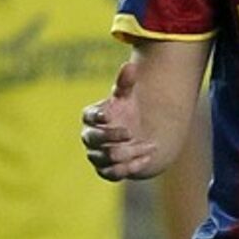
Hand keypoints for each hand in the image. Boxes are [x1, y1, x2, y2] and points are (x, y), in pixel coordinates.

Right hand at [81, 62, 159, 179]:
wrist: (137, 136)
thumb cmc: (127, 112)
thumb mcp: (127, 96)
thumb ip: (126, 82)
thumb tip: (130, 65)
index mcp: (91, 117)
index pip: (88, 117)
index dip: (97, 117)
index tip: (110, 114)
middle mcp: (90, 137)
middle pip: (93, 140)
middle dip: (111, 136)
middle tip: (131, 132)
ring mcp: (96, 155)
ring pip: (107, 157)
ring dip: (129, 152)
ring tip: (149, 145)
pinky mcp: (106, 171)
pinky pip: (114, 173)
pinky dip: (131, 166)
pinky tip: (147, 157)